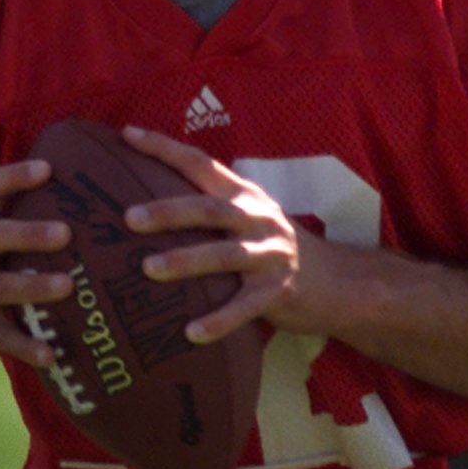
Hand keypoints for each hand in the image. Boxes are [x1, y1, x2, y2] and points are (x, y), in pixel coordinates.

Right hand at [0, 158, 68, 373]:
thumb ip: (17, 224)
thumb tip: (83, 198)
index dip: (13, 177)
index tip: (48, 168)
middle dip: (29, 233)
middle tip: (67, 232)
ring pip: (0, 287)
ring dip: (34, 286)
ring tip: (69, 286)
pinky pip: (2, 339)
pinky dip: (27, 347)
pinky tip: (52, 355)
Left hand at [117, 124, 334, 345]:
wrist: (339, 282)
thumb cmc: (272, 246)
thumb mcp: (248, 216)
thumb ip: (208, 205)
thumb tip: (141, 200)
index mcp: (244, 195)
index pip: (201, 163)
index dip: (165, 148)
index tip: (127, 135)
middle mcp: (257, 218)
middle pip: (210, 209)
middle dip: (169, 212)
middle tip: (128, 218)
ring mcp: (271, 255)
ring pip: (225, 255)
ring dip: (186, 262)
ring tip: (148, 269)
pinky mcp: (280, 292)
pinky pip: (245, 307)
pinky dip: (218, 320)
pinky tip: (190, 334)